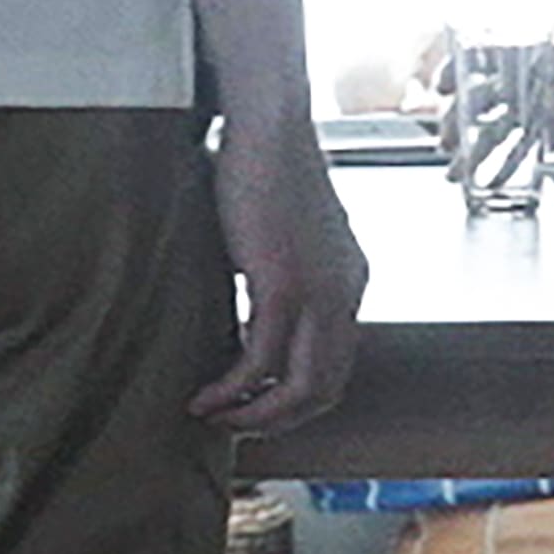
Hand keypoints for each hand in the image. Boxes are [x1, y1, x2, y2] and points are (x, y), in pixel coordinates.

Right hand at [194, 119, 367, 430]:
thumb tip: (246, 300)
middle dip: (279, 419)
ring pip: (300, 386)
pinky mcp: (283, 286)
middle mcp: (345, 294)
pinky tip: (204, 396)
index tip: (256, 406)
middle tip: (235, 426)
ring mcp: (320, 293)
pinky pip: (259, 360)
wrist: (269, 126)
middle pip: (326, 388)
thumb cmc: (264, 166)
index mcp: (349, 281)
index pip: (336, 363)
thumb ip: (279, 271)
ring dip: (256, 414)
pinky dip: (230, 388)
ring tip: (216, 418)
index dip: (297, 398)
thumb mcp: (282, 232)